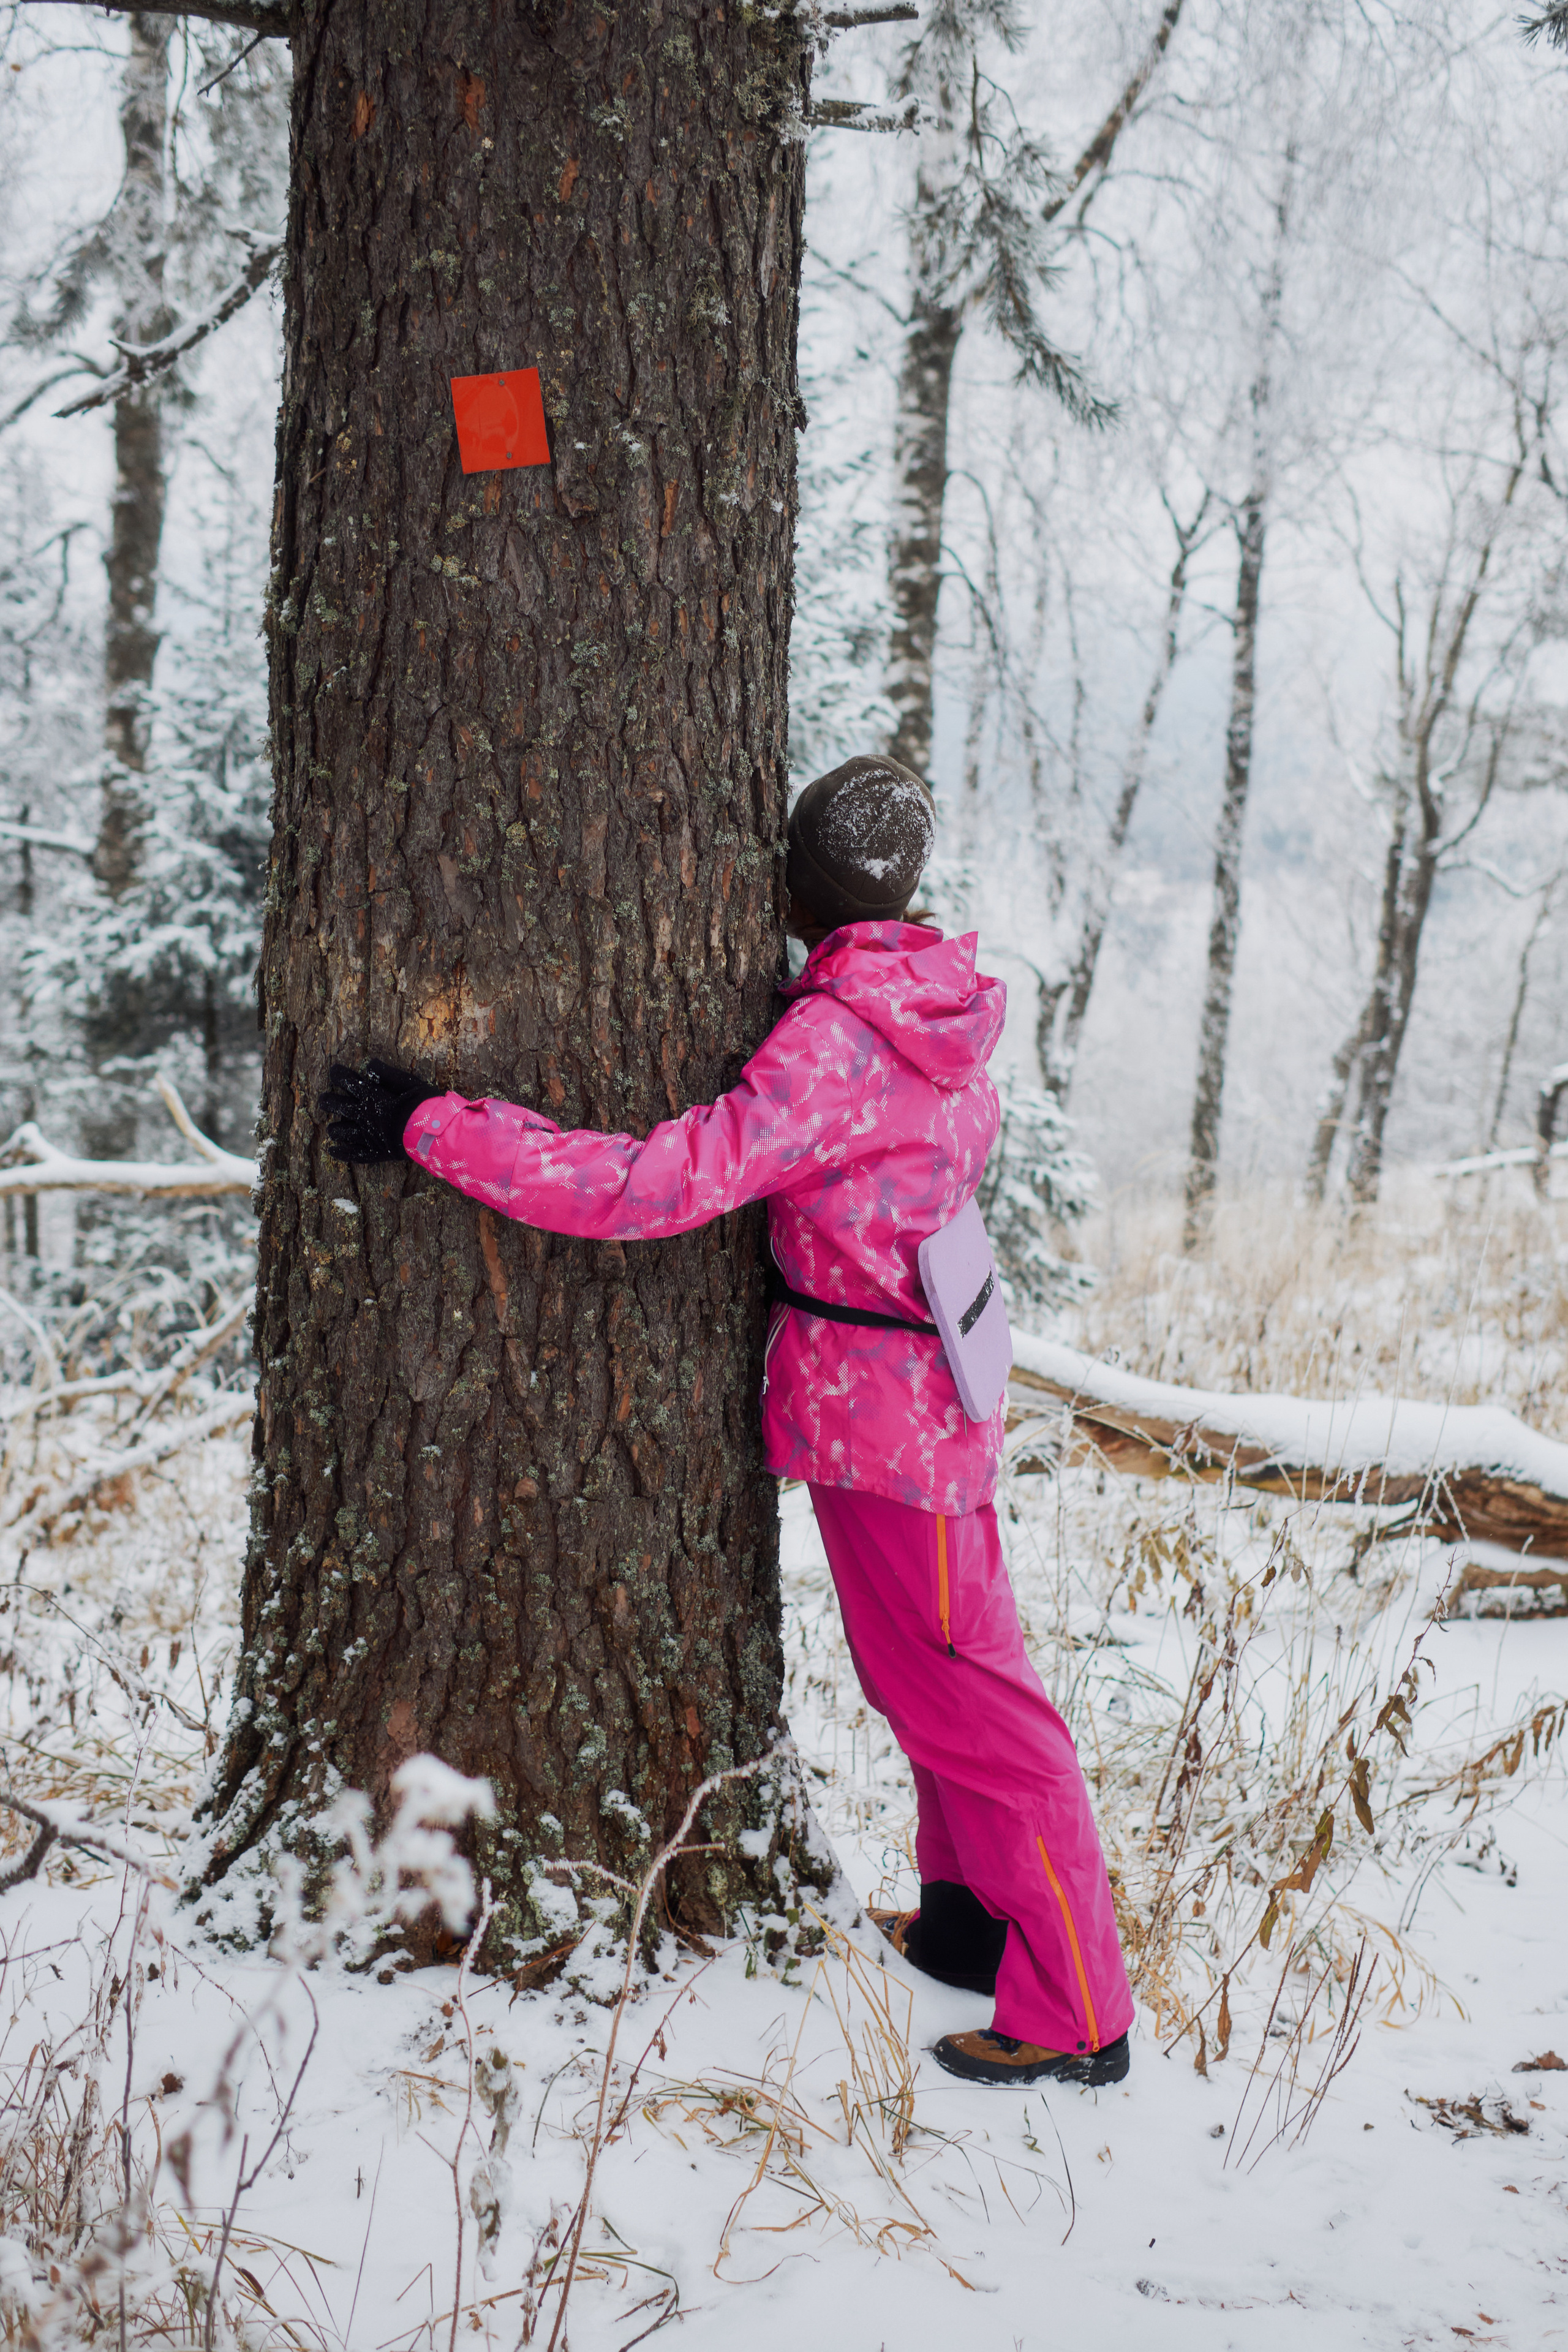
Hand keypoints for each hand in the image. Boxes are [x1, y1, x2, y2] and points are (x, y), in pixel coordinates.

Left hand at [319, 1059, 437, 1164]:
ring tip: (332, 1128)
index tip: (333, 1071)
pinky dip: (341, 1152)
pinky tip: (331, 1151)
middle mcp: (363, 1114)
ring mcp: (366, 1135)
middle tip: (322, 1100)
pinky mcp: (374, 1152)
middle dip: (327, 1101)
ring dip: (334, 1128)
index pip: (348, 1081)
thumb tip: (369, 1064)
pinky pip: (352, 1154)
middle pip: (338, 1106)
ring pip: (341, 1131)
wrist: (429, 1133)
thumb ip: (386, 1073)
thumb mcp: (407, 1082)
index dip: (338, 1075)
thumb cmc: (421, 1104)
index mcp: (371, 1095)